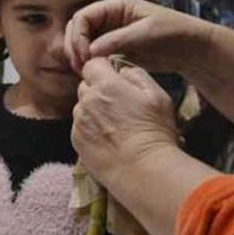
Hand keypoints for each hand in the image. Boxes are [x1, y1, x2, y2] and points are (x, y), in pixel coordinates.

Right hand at [64, 0, 213, 73]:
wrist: (192, 48)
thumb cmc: (172, 34)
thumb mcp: (145, 35)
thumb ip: (116, 41)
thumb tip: (90, 51)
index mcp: (115, 5)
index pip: (82, 17)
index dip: (78, 36)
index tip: (85, 56)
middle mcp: (108, 16)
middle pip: (77, 28)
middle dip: (74, 46)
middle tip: (80, 67)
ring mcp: (110, 31)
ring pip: (82, 41)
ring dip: (79, 55)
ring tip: (84, 72)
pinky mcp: (114, 46)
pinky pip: (93, 52)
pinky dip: (89, 61)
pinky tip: (92, 73)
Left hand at [72, 58, 178, 186]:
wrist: (143, 170)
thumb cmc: (155, 131)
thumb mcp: (157, 96)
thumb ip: (136, 76)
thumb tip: (121, 71)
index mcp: (106, 84)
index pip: (92, 64)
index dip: (103, 69)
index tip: (115, 79)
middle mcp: (87, 100)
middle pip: (86, 85)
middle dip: (98, 89)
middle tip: (118, 104)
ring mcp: (79, 121)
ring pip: (82, 106)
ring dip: (93, 109)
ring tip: (113, 125)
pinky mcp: (76, 139)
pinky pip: (79, 125)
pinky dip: (89, 128)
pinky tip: (106, 138)